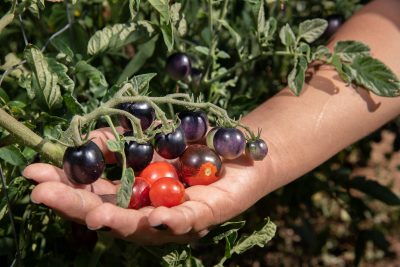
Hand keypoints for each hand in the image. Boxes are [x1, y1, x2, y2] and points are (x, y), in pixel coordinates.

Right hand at [23, 128, 260, 244]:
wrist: (236, 146)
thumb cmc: (189, 142)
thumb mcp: (147, 134)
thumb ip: (118, 141)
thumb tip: (86, 143)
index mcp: (132, 191)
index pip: (92, 192)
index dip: (63, 184)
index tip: (34, 172)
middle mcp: (147, 208)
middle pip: (109, 212)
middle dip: (77, 204)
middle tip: (45, 193)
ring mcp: (174, 214)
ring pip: (142, 223)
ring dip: (117, 219)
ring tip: (92, 215)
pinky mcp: (205, 214)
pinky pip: (187, 220)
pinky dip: (172, 220)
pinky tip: (156, 218)